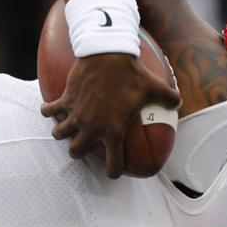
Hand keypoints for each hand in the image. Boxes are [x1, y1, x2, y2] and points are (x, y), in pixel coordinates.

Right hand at [40, 53, 179, 175]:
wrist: (108, 54)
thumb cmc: (133, 73)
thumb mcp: (155, 87)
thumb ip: (168, 97)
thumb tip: (178, 102)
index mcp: (113, 131)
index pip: (113, 163)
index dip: (114, 171)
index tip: (113, 172)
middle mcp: (92, 127)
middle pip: (76, 151)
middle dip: (78, 152)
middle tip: (82, 146)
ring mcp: (76, 114)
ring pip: (59, 134)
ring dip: (61, 134)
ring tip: (63, 130)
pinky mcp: (65, 99)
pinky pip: (49, 110)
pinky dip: (48, 111)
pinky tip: (49, 110)